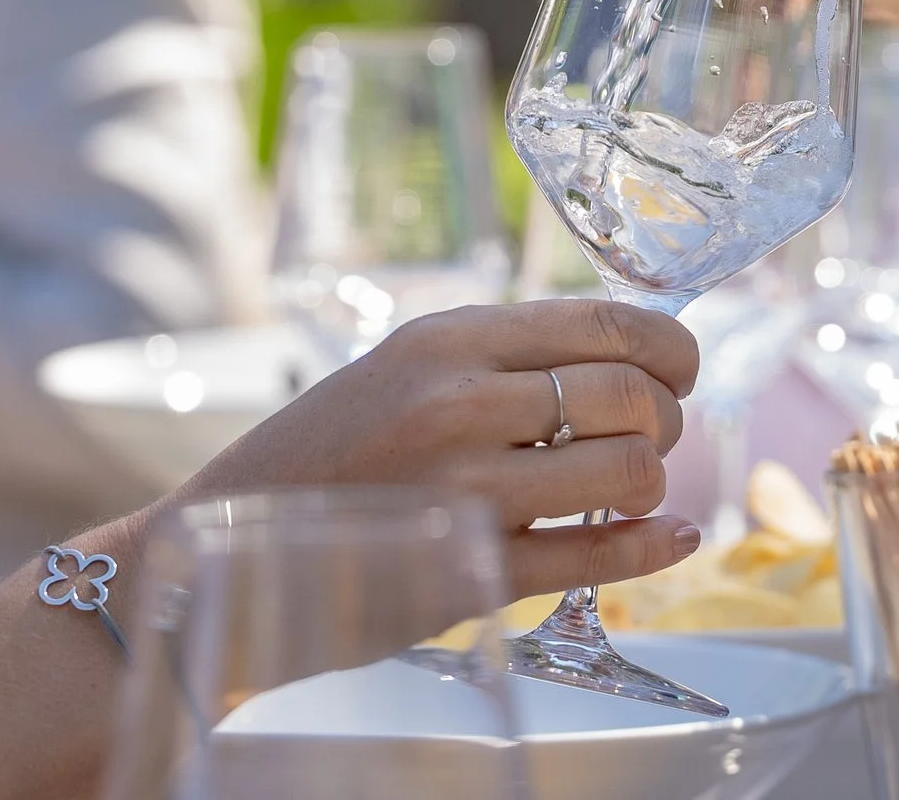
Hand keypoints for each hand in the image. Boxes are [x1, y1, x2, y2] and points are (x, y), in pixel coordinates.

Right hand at [161, 299, 703, 596]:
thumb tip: (627, 351)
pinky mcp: (468, 574)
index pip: (607, 323)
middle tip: (652, 437)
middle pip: (632, 396)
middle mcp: (460, 403)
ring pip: (628, 472)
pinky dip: (650, 548)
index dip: (671, 348)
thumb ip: (502, 356)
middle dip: (665, 419)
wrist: (214, 550)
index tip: (684, 369)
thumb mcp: (403, 368)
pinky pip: (594, 555)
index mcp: (449, 339)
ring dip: (651, 482)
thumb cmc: (323, 454)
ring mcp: (466, 490)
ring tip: (629, 488)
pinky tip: (670, 540)